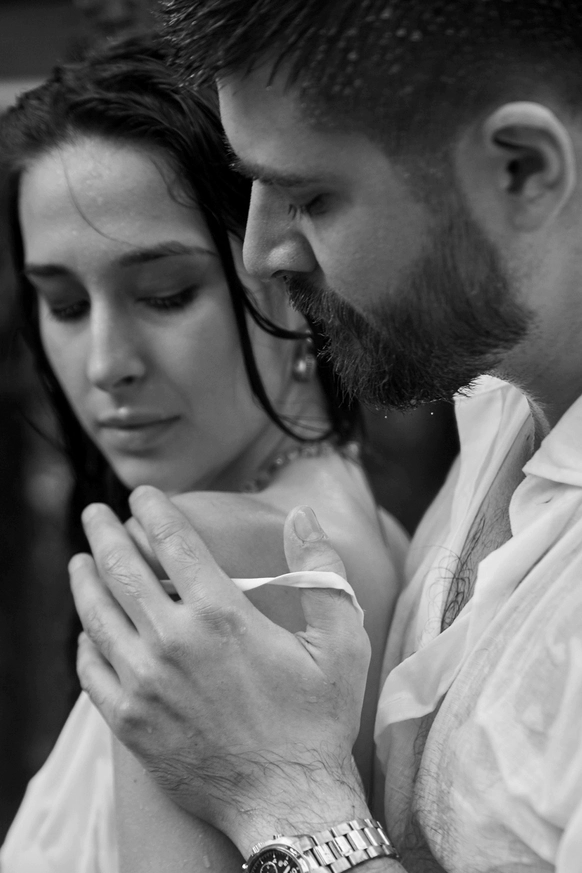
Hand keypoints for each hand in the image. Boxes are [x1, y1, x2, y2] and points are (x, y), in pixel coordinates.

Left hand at [71, 486, 371, 854]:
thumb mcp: (341, 641)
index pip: (174, 542)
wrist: (289, 801)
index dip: (154, 510)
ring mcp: (145, 683)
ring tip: (78, 560)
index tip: (142, 493)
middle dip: (105, 533)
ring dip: (84, 580)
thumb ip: (322, 570)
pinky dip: (84, 643)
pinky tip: (86, 632)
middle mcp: (174, 642)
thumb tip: (302, 515)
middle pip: (124, 569)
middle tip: (95, 513)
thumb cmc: (318, 719)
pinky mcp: (130, 721)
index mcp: (223, 615)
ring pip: (98, 615)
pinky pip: (91, 671)